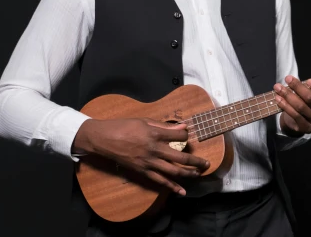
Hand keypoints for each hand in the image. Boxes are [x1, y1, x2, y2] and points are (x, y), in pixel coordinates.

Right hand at [72, 118, 209, 195]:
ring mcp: (149, 162)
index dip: (186, 134)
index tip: (189, 134)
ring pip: (173, 171)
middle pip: (181, 157)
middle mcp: (154, 149)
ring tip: (198, 174)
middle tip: (206, 163)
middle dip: (196, 161)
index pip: (178, 136)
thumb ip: (162, 125)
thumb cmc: (122, 126)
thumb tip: (181, 126)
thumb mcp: (143, 120)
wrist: (104, 139)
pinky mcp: (143, 171)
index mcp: (154, 133)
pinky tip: (182, 191)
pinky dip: (172, 187)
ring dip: (188, 174)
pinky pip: (160, 181)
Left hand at [274, 76, 310, 136]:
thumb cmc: (309, 101)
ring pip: (301, 107)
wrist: (303, 119)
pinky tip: (278, 98)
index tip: (308, 80)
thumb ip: (310, 88)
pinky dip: (285, 106)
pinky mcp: (307, 129)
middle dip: (298, 87)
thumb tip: (294, 81)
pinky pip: (295, 116)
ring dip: (287, 95)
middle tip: (287, 78)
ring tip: (278, 87)